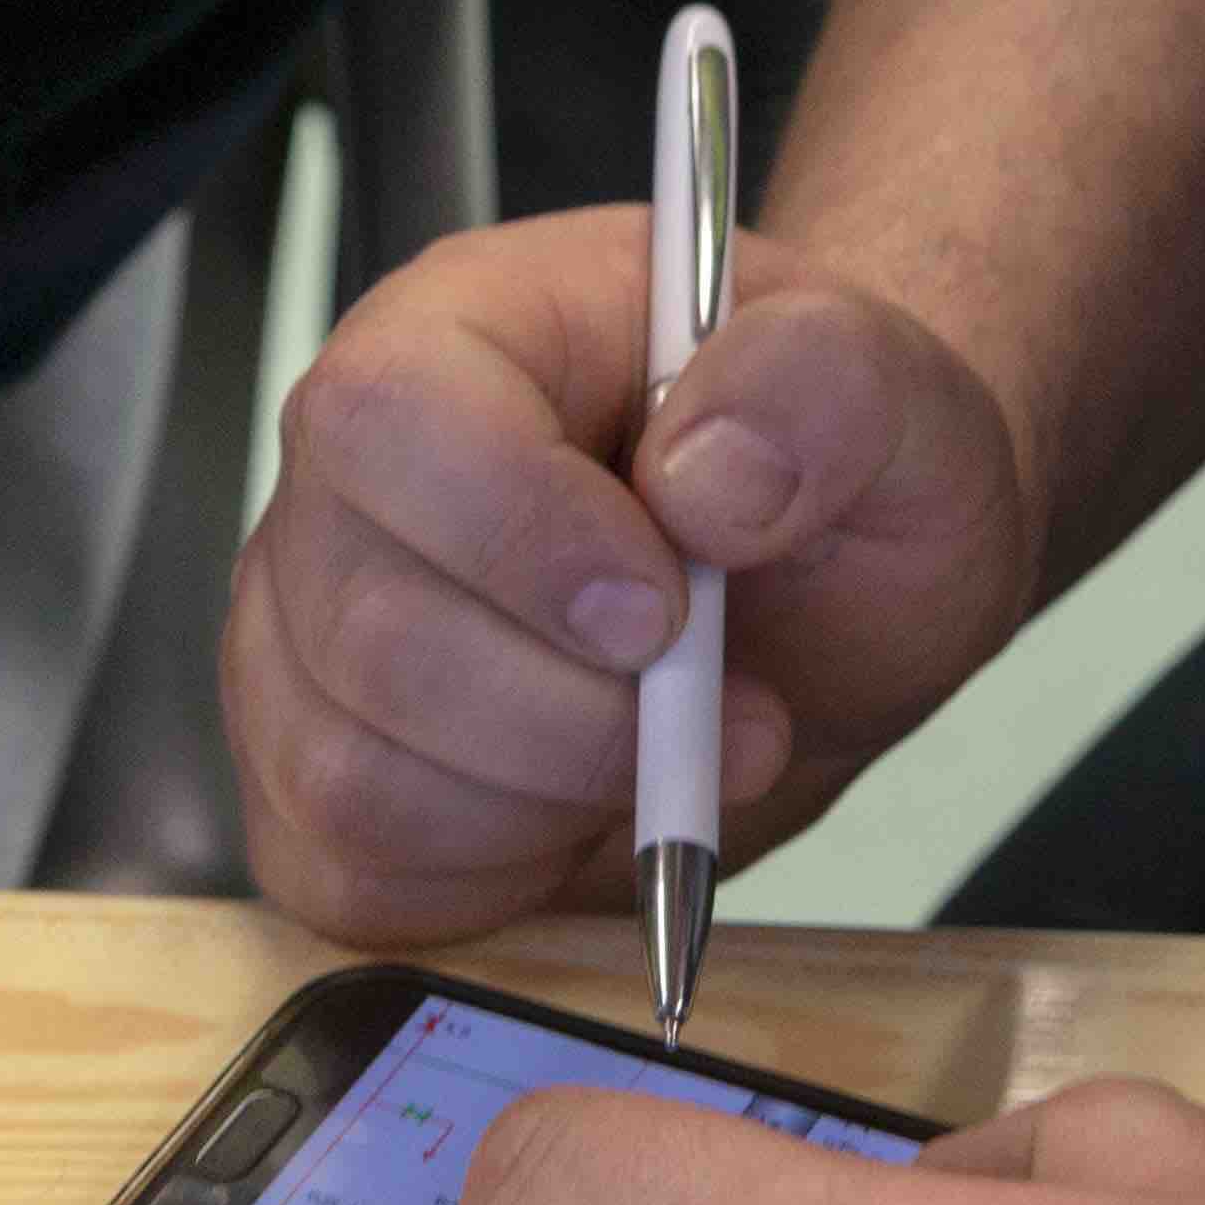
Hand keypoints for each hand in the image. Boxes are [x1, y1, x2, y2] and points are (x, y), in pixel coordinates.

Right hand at [218, 205, 1045, 943]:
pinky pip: (353, 871)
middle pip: (372, 630)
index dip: (520, 533)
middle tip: (727, 707)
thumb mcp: (898, 398)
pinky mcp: (313, 778)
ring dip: (553, 803)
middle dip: (579, 718)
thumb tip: (709, 476)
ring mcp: (305, 633)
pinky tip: (583, 808)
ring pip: (356, 774)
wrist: (823, 595)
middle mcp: (350, 479)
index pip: (393, 414)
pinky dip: (497, 877)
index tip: (666, 611)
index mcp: (463, 327)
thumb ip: (824, 385)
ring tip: (666, 750)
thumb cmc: (823, 476)